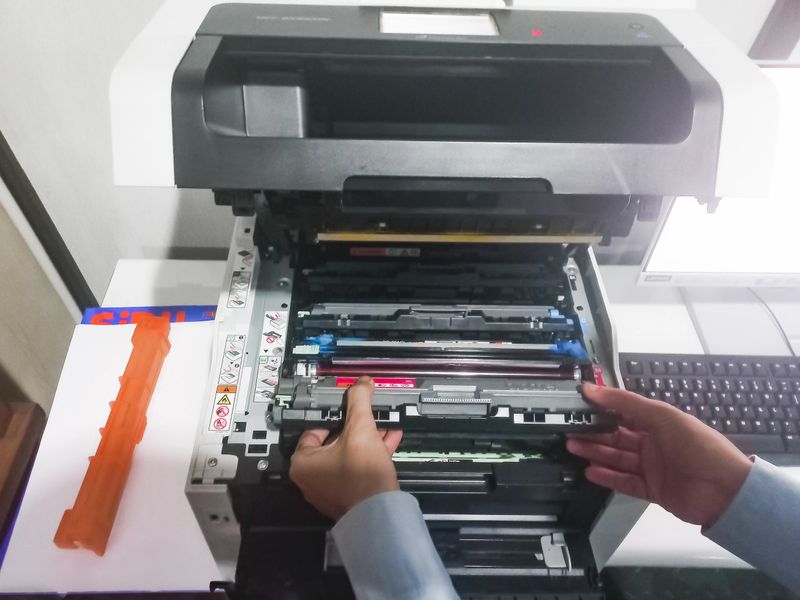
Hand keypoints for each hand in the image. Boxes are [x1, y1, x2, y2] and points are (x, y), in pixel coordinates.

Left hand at [289, 376, 402, 519]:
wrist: (380, 514)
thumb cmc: (362, 477)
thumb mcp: (361, 429)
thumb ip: (359, 402)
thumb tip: (361, 383)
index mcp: (303, 463)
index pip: (314, 428)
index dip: (334, 415)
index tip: (347, 407)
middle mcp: (311, 478)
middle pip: (334, 440)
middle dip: (356, 426)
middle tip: (368, 415)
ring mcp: (329, 488)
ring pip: (348, 454)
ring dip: (367, 438)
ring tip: (383, 424)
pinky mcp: (347, 494)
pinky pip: (357, 467)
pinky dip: (371, 454)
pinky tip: (389, 440)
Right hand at [567, 383, 752, 527]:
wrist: (725, 490)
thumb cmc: (699, 446)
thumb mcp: (662, 416)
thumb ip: (625, 403)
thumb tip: (592, 388)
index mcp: (658, 422)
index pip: (623, 413)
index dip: (602, 409)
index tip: (578, 404)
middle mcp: (654, 443)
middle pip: (616, 437)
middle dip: (593, 433)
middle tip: (569, 429)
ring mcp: (652, 468)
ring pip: (617, 458)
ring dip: (595, 452)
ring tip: (572, 447)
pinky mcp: (652, 491)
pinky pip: (624, 482)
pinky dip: (607, 477)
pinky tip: (590, 471)